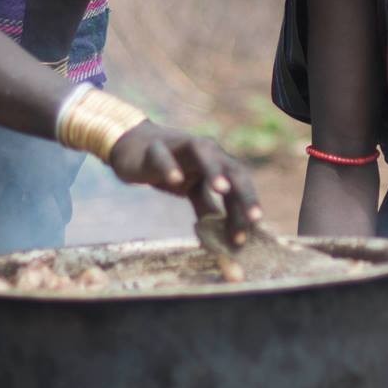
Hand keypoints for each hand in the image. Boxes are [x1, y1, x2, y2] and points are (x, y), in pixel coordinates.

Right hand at [107, 122, 262, 243]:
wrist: (134, 148)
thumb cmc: (172, 170)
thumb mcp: (193, 191)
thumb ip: (209, 210)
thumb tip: (224, 241)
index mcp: (218, 162)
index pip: (239, 183)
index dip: (248, 204)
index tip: (253, 228)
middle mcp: (206, 151)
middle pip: (230, 168)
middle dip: (243, 192)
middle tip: (252, 217)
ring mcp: (181, 147)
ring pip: (202, 152)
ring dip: (214, 169)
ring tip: (222, 189)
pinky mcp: (155, 149)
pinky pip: (163, 156)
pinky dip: (170, 167)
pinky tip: (176, 180)